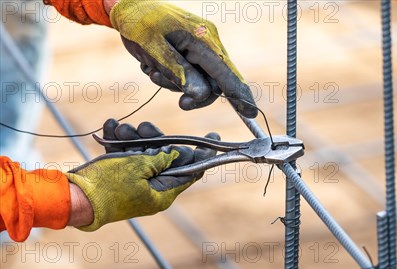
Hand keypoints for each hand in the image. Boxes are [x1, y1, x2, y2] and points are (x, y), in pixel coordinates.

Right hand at [66, 120, 218, 230]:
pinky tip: (110, 129)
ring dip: (132, 137)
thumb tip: (177, 155)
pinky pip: (125, 156)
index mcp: (163, 193)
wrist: (73, 196)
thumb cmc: (107, 185)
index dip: (202, 154)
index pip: (192, 172)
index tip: (213, 138)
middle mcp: (152, 190)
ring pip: (142, 153)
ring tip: (119, 129)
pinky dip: (119, 142)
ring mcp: (135, 184)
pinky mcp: (118, 178)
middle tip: (145, 128)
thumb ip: (162, 159)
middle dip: (154, 139)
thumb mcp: (139, 167)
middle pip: (165, 158)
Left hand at [108, 0, 257, 117]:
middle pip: (215, 81)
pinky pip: (191, 72)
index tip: (251, 113)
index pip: (226, 73)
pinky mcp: (192, 49)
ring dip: (178, 84)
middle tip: (182, 104)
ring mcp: (201, 45)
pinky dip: (173, 76)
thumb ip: (179, 72)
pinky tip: (154, 65)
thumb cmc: (139, 24)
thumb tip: (202, 94)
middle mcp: (208, 42)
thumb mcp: (154, 49)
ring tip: (153, 72)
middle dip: (197, 94)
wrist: (128, 6)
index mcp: (203, 40)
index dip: (239, 95)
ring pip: (201, 80)